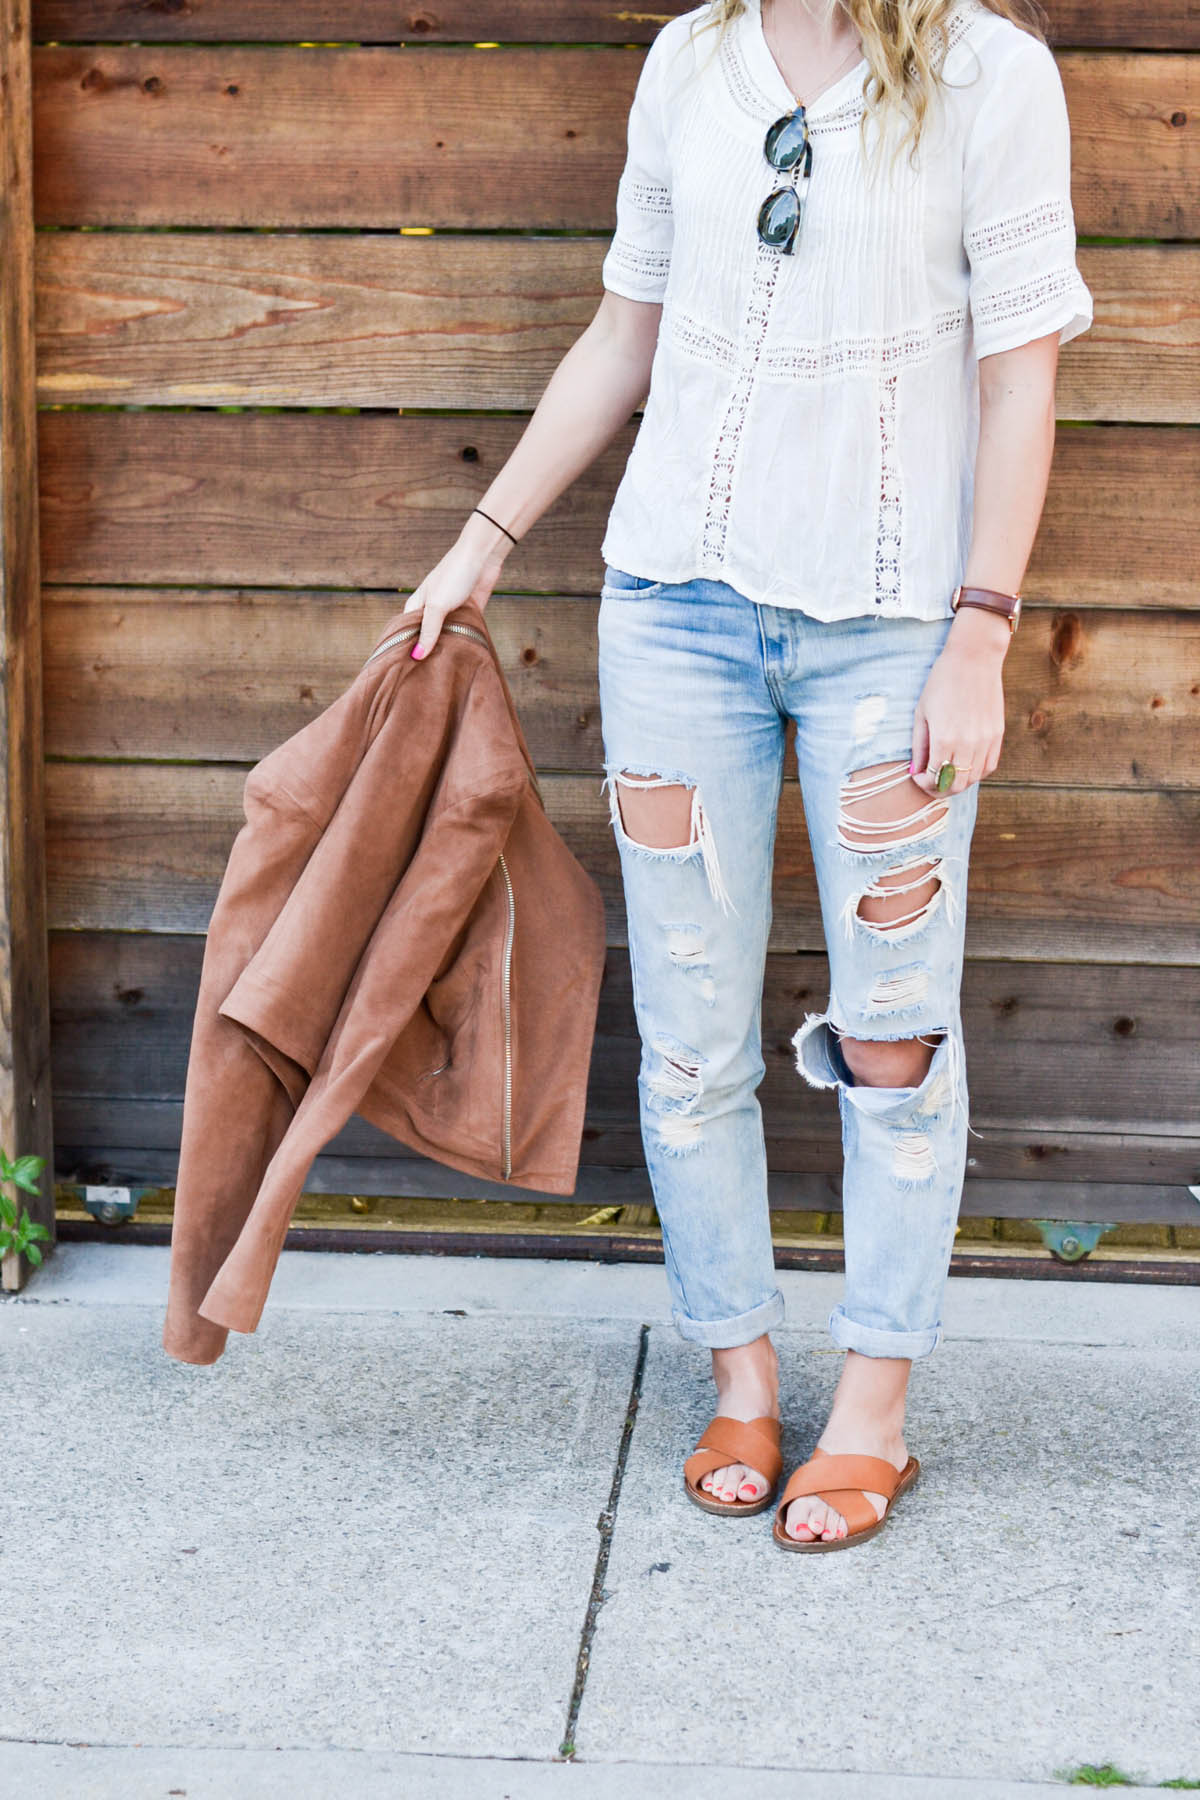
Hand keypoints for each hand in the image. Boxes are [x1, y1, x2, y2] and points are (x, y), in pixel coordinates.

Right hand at [401, 511, 511, 660]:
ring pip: (447, 637)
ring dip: (447, 650)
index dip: (406, 649)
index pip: (407, 632)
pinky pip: (465, 633)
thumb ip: (428, 630)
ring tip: (444, 673)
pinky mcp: (470, 614)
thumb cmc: (454, 574)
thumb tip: (417, 656)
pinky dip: (464, 643)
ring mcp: (452, 613)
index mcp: (418, 606)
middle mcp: (434, 611)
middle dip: (427, 653)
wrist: (484, 556)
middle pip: (428, 637)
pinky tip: (464, 659)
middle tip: (425, 677)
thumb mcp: (437, 605)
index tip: (404, 670)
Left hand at [908, 608, 1008, 796]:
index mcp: (944, 739)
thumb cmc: (941, 682)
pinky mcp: (997, 735)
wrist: (974, 659)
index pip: (934, 779)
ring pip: (974, 779)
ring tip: (947, 771)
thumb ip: (918, 746)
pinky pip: (990, 766)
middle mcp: (967, 744)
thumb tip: (915, 771)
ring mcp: (985, 741)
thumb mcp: (921, 713)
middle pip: (956, 785)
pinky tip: (966, 764)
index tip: (918, 776)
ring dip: (958, 781)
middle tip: (931, 780)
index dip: (924, 783)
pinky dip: (977, 772)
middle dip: (940, 789)